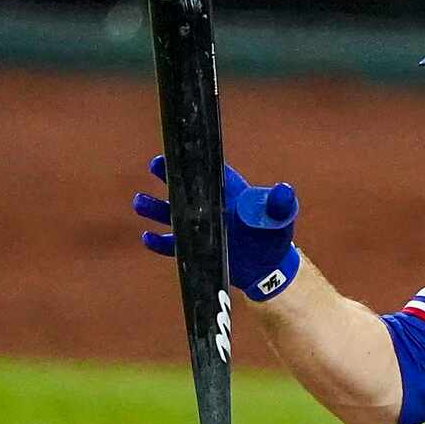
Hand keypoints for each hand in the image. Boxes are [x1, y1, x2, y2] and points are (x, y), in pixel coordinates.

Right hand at [133, 156, 301, 300]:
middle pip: (184, 190)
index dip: (191, 164)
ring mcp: (200, 228)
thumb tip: (284, 190)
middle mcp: (210, 207)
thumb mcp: (281, 217)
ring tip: (140, 203)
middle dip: (168, 179)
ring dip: (155, 209)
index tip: (177, 156)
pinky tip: (148, 237)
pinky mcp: (197, 249)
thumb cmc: (274, 236)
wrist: (269, 267)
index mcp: (227, 193)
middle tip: (155, 168)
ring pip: (172, 215)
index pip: (206, 175)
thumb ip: (280, 204)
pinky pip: (173, 245)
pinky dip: (159, 242)